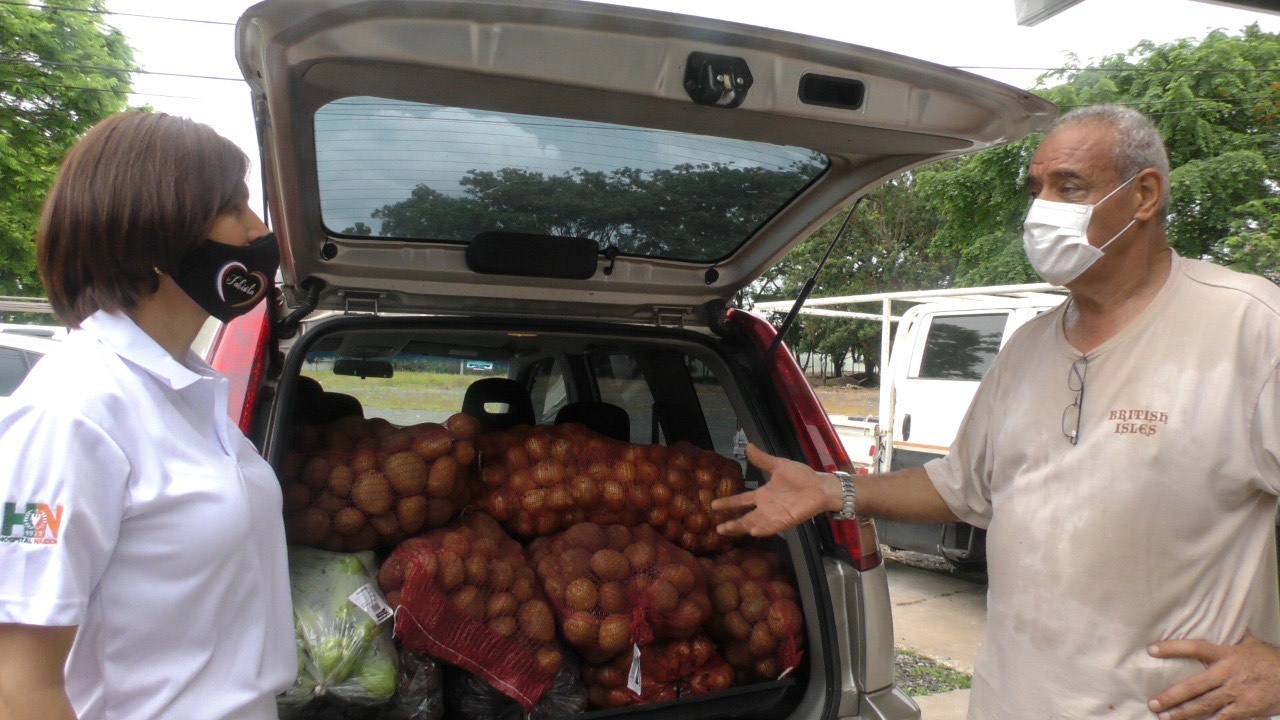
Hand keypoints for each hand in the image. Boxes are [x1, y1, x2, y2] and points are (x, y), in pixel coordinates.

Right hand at [711, 443, 836, 536]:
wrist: (820, 486)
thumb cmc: (801, 476)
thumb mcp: (778, 465)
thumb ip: (762, 459)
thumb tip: (748, 446)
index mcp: (763, 494)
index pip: (741, 500)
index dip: (728, 503)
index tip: (714, 505)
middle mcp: (765, 507)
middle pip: (744, 517)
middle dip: (731, 522)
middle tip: (717, 527)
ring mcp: (774, 515)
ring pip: (753, 524)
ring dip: (741, 528)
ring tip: (726, 531)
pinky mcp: (785, 521)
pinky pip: (770, 527)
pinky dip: (761, 530)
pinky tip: (751, 532)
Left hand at [1147, 631, 1279, 718]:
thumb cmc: (1267, 658)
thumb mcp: (1248, 641)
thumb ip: (1229, 632)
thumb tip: (1214, 615)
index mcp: (1226, 653)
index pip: (1194, 648)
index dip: (1172, 648)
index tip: (1151, 650)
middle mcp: (1228, 673)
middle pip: (1194, 686)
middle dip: (1171, 696)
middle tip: (1153, 703)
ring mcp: (1237, 692)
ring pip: (1204, 705)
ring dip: (1183, 712)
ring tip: (1164, 716)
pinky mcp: (1246, 708)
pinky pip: (1223, 718)